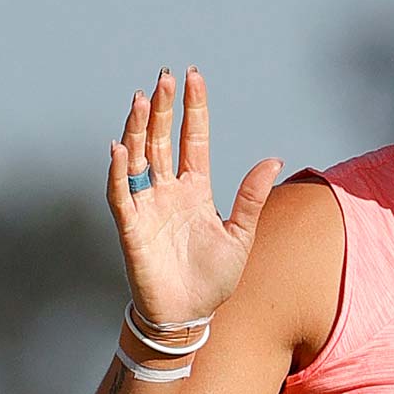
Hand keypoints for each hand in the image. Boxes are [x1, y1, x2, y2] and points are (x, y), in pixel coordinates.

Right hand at [106, 66, 284, 323]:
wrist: (190, 315)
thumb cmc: (214, 278)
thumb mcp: (241, 234)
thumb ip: (251, 197)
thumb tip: (274, 160)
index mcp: (196, 190)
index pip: (193, 139)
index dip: (193, 110)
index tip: (194, 77)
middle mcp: (168, 191)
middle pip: (162, 140)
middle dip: (163, 109)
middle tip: (165, 77)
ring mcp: (148, 207)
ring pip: (139, 158)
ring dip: (138, 129)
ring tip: (141, 99)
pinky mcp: (131, 228)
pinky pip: (121, 194)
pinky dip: (119, 172)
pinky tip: (121, 147)